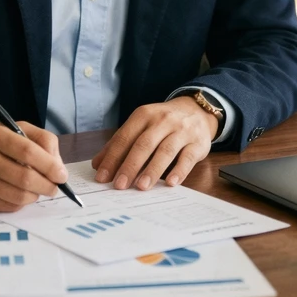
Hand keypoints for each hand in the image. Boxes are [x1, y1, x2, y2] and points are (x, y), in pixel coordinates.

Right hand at [0, 122, 67, 212]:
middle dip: (47, 185)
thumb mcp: (14, 129)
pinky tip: (21, 194)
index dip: (49, 165)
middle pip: (24, 177)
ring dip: (35, 195)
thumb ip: (41, 140)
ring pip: (18, 195)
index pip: (27, 151)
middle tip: (54, 187)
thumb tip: (58, 166)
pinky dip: (21, 202)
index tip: (61, 174)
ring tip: (38, 189)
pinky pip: (8, 206)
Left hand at [90, 97, 216, 190]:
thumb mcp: (141, 125)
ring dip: (152, 170)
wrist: (197, 110)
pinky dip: (179, 171)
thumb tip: (98, 164)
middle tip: (119, 185)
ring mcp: (182, 131)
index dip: (113, 157)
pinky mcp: (198, 143)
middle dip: (130, 165)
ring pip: (165, 151)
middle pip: (144, 144)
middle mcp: (162, 121)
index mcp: (144, 115)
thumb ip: (121, 143)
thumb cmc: (163, 122)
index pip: (125, 137)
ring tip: (141, 186)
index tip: (102, 176)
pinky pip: (187, 158)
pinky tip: (170, 183)